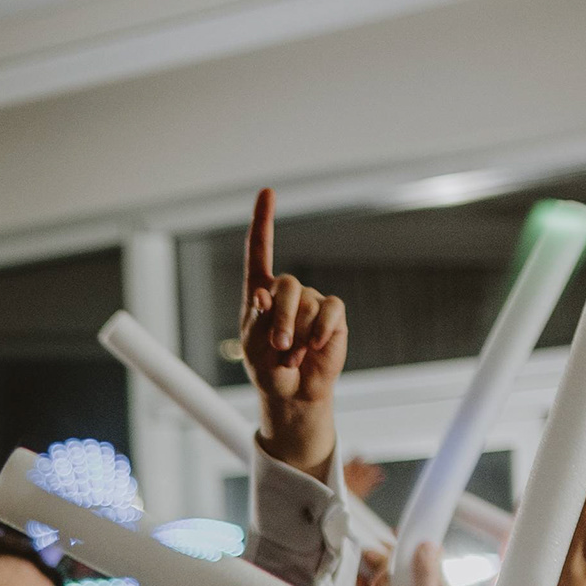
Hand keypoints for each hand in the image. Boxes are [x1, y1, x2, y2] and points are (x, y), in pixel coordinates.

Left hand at [235, 191, 345, 477]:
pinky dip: (322, 329)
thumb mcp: (252, 346)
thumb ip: (256, 319)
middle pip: (285, 284)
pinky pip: (331, 311)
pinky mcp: (333, 316)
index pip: (260, 251)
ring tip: (293, 357)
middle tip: (279, 346)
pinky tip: (316, 347)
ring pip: (308, 303)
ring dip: (298, 335)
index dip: (263, 221)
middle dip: (281, 317)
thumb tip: (262, 294)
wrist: (294, 393)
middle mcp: (287, 292)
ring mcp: (312, 302)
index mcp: (260, 293)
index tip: (267, 192)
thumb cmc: (268, 368)